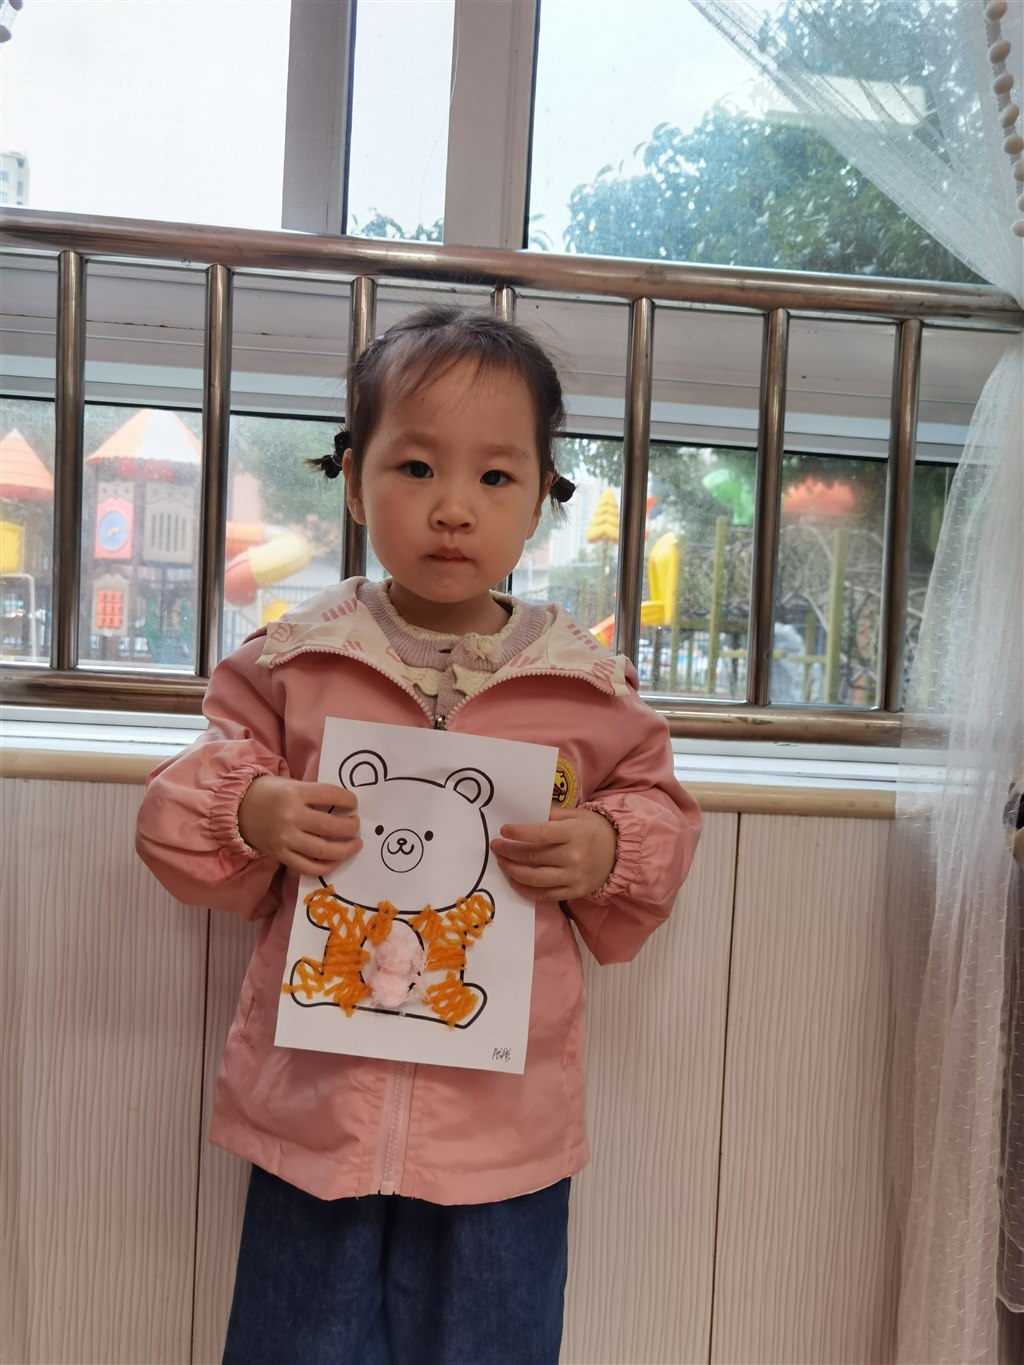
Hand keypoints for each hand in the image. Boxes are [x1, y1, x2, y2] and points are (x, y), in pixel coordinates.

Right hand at [238, 775, 360, 876]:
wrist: (236, 809)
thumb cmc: (268, 793)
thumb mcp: (291, 784)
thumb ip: (314, 795)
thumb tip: (343, 806)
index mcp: (295, 793)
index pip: (331, 795)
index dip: (348, 800)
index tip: (353, 803)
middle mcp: (291, 816)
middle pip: (331, 826)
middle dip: (350, 827)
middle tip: (356, 824)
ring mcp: (285, 839)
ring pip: (323, 850)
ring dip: (345, 849)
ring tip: (355, 844)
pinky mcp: (280, 855)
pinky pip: (307, 867)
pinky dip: (326, 867)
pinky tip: (336, 860)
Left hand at [490, 807, 616, 901]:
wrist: (619, 852)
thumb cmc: (592, 829)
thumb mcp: (575, 814)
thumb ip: (550, 813)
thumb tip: (523, 812)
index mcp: (574, 833)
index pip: (540, 834)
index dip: (519, 833)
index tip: (503, 831)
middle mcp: (574, 857)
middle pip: (534, 857)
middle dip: (509, 852)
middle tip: (496, 847)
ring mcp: (574, 877)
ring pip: (535, 878)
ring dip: (513, 871)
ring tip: (502, 863)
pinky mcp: (574, 892)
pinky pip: (544, 895)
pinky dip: (525, 889)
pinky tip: (514, 881)